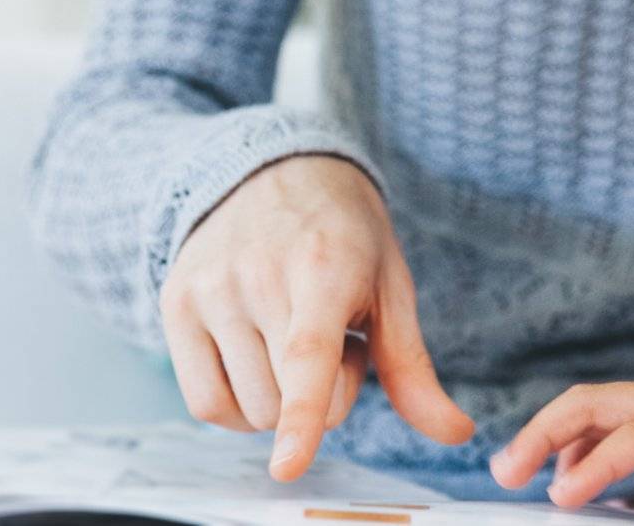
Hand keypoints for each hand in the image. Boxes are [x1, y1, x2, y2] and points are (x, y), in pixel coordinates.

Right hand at [159, 155, 473, 479]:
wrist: (276, 168)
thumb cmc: (344, 235)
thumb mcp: (390, 287)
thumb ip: (413, 368)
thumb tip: (457, 433)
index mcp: (323, 266)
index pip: (307, 357)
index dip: (302, 416)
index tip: (288, 466)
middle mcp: (256, 275)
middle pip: (286, 402)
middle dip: (321, 396)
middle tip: (330, 338)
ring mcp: (209, 288)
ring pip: (248, 411)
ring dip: (280, 400)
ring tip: (292, 336)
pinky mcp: (176, 302)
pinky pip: (204, 402)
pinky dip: (237, 409)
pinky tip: (258, 364)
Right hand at [490, 349, 633, 523]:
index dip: (599, 464)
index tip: (560, 498)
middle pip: (597, 402)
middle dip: (544, 431)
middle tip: (503, 474)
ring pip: (598, 411)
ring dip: (552, 438)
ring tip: (514, 477)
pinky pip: (618, 428)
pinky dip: (582, 448)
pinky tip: (567, 480)